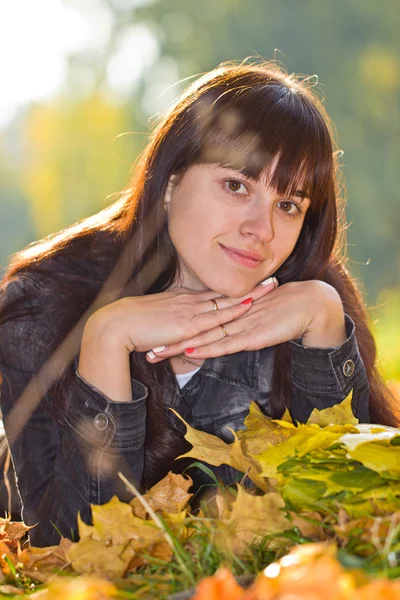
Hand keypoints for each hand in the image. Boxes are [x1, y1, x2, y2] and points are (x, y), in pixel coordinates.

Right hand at [85, 278, 277, 353]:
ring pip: (226, 300)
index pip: (213, 293)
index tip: (252, 284)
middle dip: (251, 287)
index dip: (234, 289)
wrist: (115, 326)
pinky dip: (233, 310)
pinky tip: (249, 305)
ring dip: (251, 294)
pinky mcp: (187, 324)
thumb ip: (170, 325)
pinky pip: (215, 316)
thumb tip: (178, 332)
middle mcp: (189, 301)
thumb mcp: (155, 322)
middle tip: (273, 279)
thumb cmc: (130, 325)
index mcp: (181, 299)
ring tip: (272, 287)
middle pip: (226, 292)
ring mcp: (189, 311)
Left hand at [147, 280, 346, 361]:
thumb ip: (239, 323)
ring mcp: (238, 325)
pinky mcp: (250, 335)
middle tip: (142, 344)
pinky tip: (189, 351)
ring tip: (155, 354)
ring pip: (202, 337)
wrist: (308, 305)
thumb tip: (225, 330)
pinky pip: (224, 343)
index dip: (173, 328)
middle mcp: (228, 317)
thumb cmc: (282, 310)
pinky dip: (205, 347)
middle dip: (166, 338)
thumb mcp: (253, 318)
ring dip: (177, 346)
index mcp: (227, 312)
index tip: (152, 333)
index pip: (195, 321)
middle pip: (191, 329)